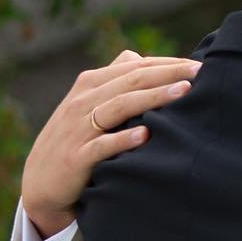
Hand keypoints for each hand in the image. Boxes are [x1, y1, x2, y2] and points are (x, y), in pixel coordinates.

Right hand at [20, 50, 200, 237]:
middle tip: (200, 71)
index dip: (167, 64)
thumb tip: (138, 57)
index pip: (134, 67)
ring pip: (119, 106)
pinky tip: (145, 135)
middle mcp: (83, 101)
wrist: (42, 183)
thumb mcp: (90, 106)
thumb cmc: (76, 140)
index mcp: (91, 85)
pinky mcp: (76, 157)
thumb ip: (114, 83)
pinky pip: (101, 146)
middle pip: (131, 81)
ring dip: (153, 98)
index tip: (199, 64)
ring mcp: (78, 129)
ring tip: (183, 92)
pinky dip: (122, 139)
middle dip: (167, 74)